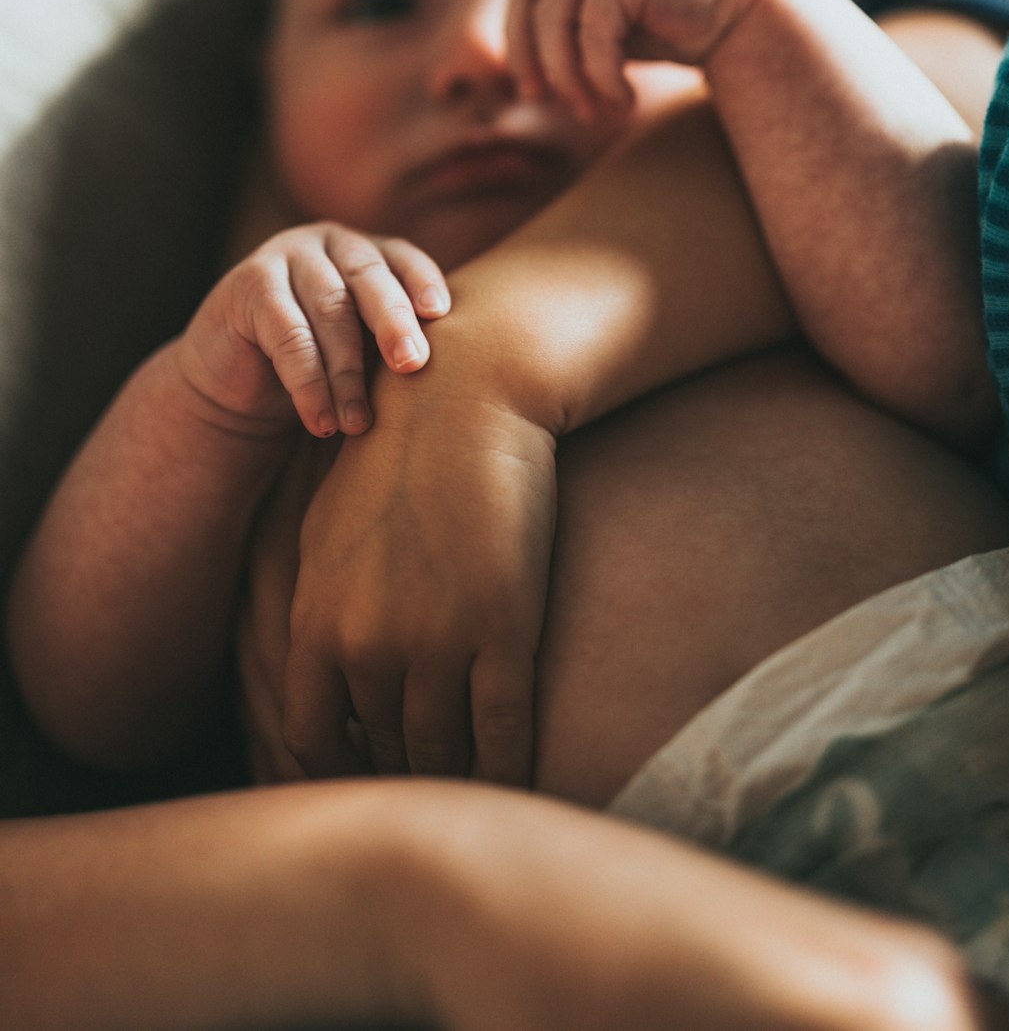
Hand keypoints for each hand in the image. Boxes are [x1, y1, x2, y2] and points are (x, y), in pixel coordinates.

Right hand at [177, 223, 449, 438]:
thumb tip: (462, 374)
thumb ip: (397, 343)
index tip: (440, 315)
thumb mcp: (363, 347)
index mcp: (368, 250)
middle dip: (393, 321)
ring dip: (347, 372)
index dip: (423, 282)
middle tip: (412, 365)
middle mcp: (331, 242)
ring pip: (329, 309)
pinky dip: (308, 382)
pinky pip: (287, 334)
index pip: (404, 258)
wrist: (237, 380)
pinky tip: (322, 421)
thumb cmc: (321, 363)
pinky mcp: (249, 285)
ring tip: (360, 424)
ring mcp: (286, 255)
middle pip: (369, 277)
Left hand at [281, 366, 557, 785]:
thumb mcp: (327, 529)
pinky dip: (508, 768)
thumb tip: (327, 663)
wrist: (466, 394)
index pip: (311, 735)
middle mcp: (368, 642)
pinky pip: (503, 732)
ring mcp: (438, 641)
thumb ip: (323, 604)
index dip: (339, 770)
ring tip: (470, 792)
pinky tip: (519, 781)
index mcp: (317, 618)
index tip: (365, 777)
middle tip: (425, 791)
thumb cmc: (399, 452)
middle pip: (382, 747)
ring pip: (441, 748)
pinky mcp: (504, 631)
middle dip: (401, 775)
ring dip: (455, 779)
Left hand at [454, 0, 752, 116]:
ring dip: (569, 80)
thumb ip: (571, 25)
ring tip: (592, 112)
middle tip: (544, 102)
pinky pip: (590, 37)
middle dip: (530, 61)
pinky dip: (601, 80)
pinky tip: (623, 103)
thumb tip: (517, 67)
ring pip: (553, 27)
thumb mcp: (612, 25)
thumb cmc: (677, 27)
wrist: (744, 19)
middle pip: (525, 5)